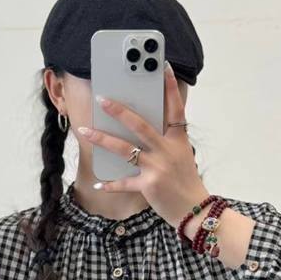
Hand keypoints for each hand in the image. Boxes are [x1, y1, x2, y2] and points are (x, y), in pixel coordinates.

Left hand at [77, 63, 212, 229]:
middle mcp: (167, 150)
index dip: (171, 88)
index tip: (164, 68)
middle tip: (102, 99)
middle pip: (140, 125)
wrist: (195, 211)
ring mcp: (157, 167)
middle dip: (119, 111)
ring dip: (102, 139)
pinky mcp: (148, 185)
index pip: (175, 110)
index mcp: (178, 141)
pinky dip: (111, 184)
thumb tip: (143, 133)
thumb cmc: (186, 183)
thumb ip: (166, 143)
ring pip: (124, 149)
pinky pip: (124, 182)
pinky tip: (99, 183)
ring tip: (85, 131)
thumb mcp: (182, 157)